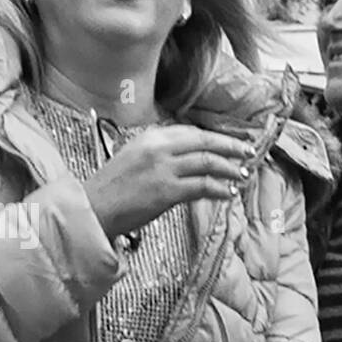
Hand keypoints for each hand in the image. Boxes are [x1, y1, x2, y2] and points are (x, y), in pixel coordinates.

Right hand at [83, 124, 255, 239]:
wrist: (94, 209)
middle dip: (231, 147)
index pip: (191, 132)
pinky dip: (219, 189)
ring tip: (242, 175)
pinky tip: (228, 193)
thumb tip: (190, 156)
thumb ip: (160, 152)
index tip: (230, 143)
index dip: (215, 137)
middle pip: (205, 142)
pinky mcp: (167, 191)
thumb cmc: (113, 188)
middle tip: (248, 153)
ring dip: (230, 169)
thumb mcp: (134, 157)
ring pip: (208, 163)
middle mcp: (158, 148)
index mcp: (150, 137)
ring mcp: (163, 169)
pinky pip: (202, 187)